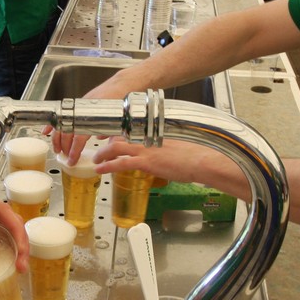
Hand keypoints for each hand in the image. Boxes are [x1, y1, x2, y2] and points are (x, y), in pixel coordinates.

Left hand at [0, 186, 28, 282]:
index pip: (3, 211)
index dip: (16, 231)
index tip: (21, 252)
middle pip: (10, 220)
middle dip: (21, 243)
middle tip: (21, 268)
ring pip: (6, 228)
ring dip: (15, 246)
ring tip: (18, 268)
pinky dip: (3, 248)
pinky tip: (5, 263)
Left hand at [92, 138, 242, 190]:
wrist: (202, 160)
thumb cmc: (196, 154)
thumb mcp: (178, 146)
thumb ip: (166, 147)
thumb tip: (164, 154)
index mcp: (154, 133)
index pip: (131, 130)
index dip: (118, 134)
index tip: (111, 137)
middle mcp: (147, 138)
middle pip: (119, 136)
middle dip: (106, 143)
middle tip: (100, 149)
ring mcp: (145, 149)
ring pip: (115, 147)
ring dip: (103, 154)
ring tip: (96, 160)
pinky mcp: (146, 162)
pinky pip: (120, 163)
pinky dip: (107, 166)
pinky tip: (100, 170)